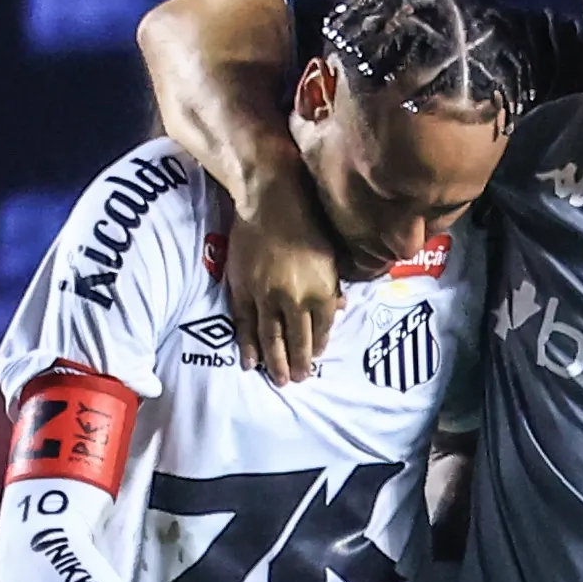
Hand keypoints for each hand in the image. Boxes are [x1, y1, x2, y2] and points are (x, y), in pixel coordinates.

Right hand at [227, 170, 342, 384]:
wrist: (270, 201)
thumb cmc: (308, 222)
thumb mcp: (332, 255)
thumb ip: (333, 286)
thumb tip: (340, 308)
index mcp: (321, 292)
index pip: (321, 329)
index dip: (317, 347)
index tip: (315, 359)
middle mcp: (295, 300)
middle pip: (298, 340)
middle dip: (298, 363)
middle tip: (297, 380)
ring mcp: (266, 297)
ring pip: (271, 338)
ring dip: (275, 362)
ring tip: (278, 380)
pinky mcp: (242, 289)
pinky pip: (245, 324)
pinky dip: (247, 345)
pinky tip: (250, 361)